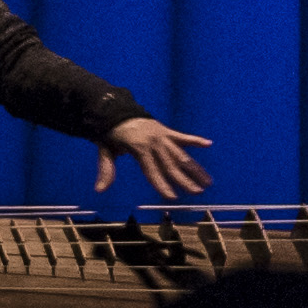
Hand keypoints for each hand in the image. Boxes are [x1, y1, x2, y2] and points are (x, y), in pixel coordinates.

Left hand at [97, 116, 216, 199]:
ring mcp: (163, 135)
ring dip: (195, 168)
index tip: (172, 197)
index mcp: (139, 147)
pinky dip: (195, 140)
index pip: (152, 170)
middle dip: (185, 180)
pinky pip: (183, 137)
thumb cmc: (110, 133)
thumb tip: (99, 190)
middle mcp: (154, 141)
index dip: (162, 184)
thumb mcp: (105, 150)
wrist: (116, 110)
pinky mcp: (167, 130)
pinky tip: (209, 144)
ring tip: (207, 181)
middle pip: (171, 164)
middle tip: (197, 192)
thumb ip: (106, 170)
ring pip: (181, 154)